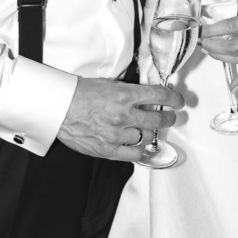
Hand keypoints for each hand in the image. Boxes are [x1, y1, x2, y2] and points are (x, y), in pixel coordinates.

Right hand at [57, 76, 184, 160]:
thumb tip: (147, 94)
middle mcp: (124, 115)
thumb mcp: (108, 84)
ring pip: (147, 136)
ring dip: (149, 132)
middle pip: (159, 119)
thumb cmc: (79, 94)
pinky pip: (134, 153)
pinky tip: (138, 144)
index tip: (178, 101)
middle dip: (168, 117)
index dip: (174, 98)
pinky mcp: (108, 149)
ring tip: (146, 129)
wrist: (59, 108)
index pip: (160, 95)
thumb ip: (129, 91)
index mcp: (125, 95)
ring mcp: (117, 134)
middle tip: (169, 116)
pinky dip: (139, 149)